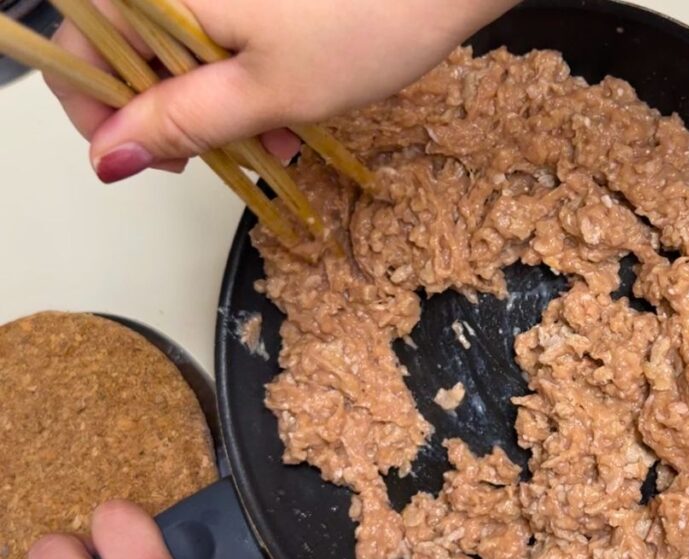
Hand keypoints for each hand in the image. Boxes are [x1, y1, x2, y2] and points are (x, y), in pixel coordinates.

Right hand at [45, 0, 519, 182]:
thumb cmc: (365, 25)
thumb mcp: (267, 92)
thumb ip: (180, 123)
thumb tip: (109, 157)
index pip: (80, 50)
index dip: (106, 117)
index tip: (158, 160)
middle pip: (131, 55)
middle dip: (177, 118)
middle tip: (228, 157)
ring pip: (181, 55)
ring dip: (220, 110)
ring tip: (277, 143)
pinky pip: (221, 40)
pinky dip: (244, 82)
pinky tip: (287, 115)